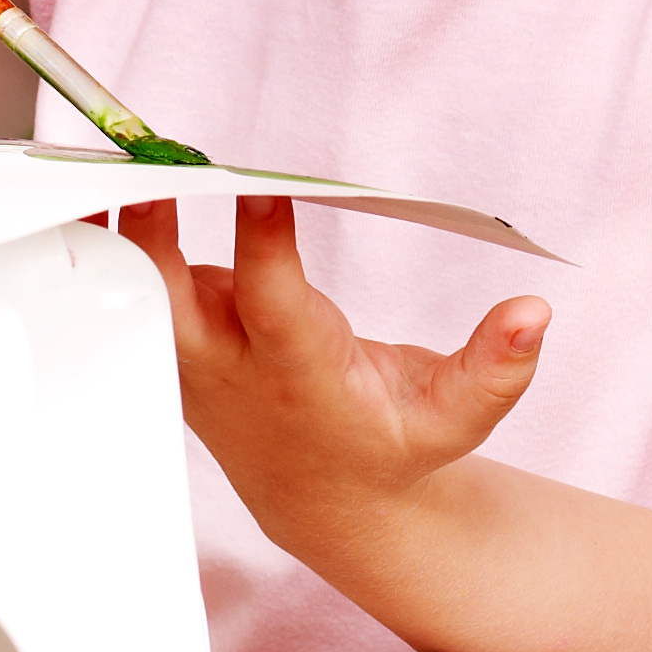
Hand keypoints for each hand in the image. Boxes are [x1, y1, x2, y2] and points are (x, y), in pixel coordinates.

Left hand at [124, 197, 546, 557]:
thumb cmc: (391, 446)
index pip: (273, 304)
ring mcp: (197, 361)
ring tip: (118, 151)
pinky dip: (128, 237)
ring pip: (144, 287)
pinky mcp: (180, 346)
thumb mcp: (456, 421)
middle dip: (152, 232)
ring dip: (126, 224)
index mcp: (301, 378)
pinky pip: (143, 285)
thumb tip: (534, 312)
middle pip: (171, 298)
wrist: (326, 500)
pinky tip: (118, 181)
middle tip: (147, 162)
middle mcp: (235, 369)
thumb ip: (495, 369)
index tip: (259, 184)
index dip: (264, 243)